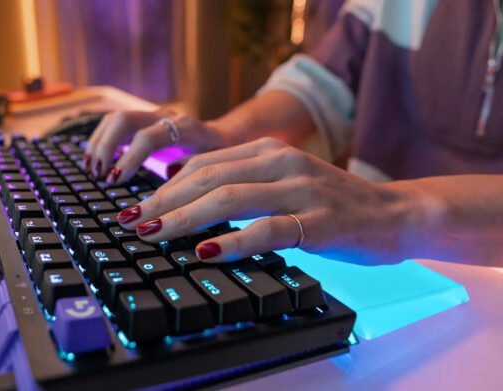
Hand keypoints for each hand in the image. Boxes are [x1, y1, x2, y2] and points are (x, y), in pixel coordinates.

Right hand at [83, 109, 230, 182]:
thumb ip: (190, 177)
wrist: (225, 137)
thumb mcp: (215, 169)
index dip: (128, 158)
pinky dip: (100, 140)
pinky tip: (94, 161)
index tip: (114, 180)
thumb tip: (160, 199)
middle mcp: (165, 117)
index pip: (147, 137)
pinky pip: (113, 123)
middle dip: (105, 147)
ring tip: (91, 170)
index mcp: (184, 128)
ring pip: (115, 118)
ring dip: (98, 143)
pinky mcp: (142, 121)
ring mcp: (151, 116)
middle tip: (98, 175)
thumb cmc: (221, 159)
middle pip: (123, 119)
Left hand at [116, 137, 422, 264]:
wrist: (394, 214)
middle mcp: (281, 163)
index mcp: (269, 152)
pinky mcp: (319, 222)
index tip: (135, 207)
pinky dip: (233, 241)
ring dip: (184, 218)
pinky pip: (268, 229)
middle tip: (131, 223)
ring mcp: (302, 190)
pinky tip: (205, 252)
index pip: (204, 165)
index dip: (164, 186)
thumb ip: (243, 183)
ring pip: (231, 199)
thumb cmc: (331, 204)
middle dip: (163, 203)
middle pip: (208, 179)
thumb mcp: (283, 182)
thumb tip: (188, 198)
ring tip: (153, 235)